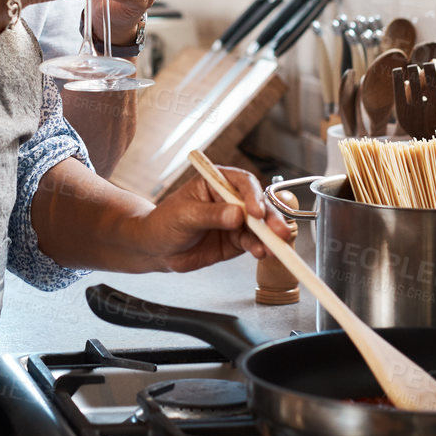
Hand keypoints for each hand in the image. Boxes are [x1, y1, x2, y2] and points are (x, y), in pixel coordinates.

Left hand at [126, 166, 290, 272]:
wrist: (156, 249)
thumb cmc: (164, 222)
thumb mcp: (184, 216)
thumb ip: (211, 215)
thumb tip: (237, 215)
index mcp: (216, 182)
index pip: (242, 183)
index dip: (253, 196)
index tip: (256, 212)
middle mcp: (230, 199)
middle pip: (258, 205)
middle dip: (270, 219)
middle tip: (279, 232)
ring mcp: (236, 221)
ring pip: (260, 226)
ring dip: (269, 237)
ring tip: (273, 248)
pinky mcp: (236, 241)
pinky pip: (252, 243)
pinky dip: (259, 248)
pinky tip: (261, 253)